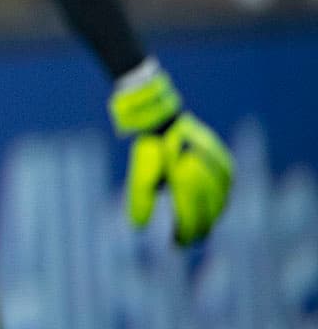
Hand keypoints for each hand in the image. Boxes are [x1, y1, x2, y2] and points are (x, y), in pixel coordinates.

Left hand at [109, 60, 233, 244]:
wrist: (163, 118)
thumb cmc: (150, 148)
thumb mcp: (140, 173)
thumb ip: (140, 199)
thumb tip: (137, 227)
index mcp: (188, 174)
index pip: (192, 217)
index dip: (185, 234)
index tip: (176, 245)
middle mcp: (210, 173)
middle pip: (209, 213)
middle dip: (197, 228)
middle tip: (184, 240)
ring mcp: (222, 168)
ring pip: (221, 204)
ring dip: (209, 217)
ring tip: (194, 228)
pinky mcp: (226, 163)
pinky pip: (226, 191)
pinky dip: (217, 203)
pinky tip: (206, 212)